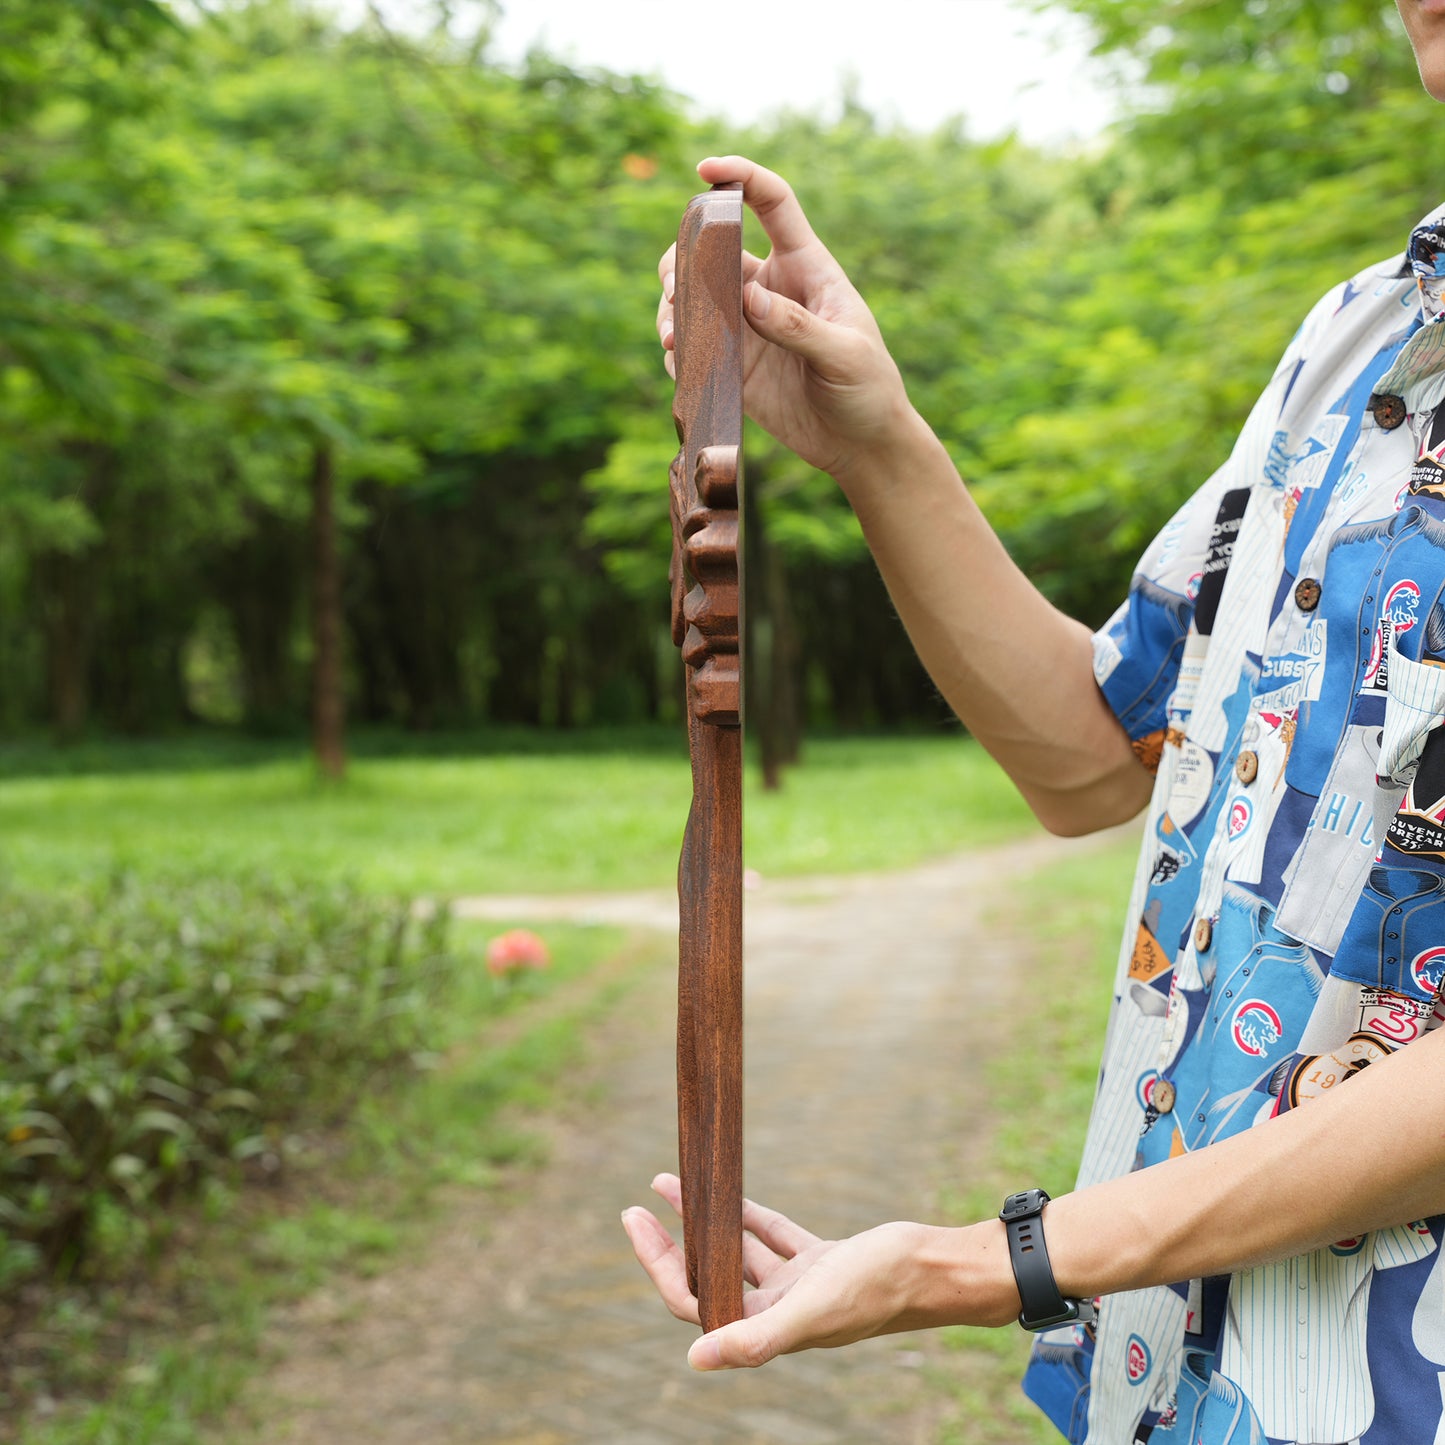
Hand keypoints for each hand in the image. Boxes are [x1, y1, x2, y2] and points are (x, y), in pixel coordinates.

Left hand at [621, 1173, 1017, 1370]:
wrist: (932, 1267)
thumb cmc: (876, 1288)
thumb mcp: (812, 1310)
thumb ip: (756, 1337)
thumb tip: (693, 1357)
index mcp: (768, 1329)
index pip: (693, 1301)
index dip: (659, 1264)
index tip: (636, 1220)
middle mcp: (777, 1311)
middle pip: (707, 1276)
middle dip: (672, 1241)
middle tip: (639, 1205)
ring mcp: (798, 1287)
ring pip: (736, 1251)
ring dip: (706, 1219)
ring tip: (674, 1180)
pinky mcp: (820, 1262)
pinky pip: (772, 1235)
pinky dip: (749, 1215)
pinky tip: (729, 1191)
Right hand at [656, 156, 916, 483]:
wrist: (862, 445)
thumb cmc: (868, 388)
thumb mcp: (845, 354)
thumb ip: (797, 325)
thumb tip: (746, 297)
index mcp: (805, 267)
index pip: (772, 203)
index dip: (741, 177)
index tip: (706, 170)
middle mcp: (770, 289)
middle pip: (712, 249)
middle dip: (682, 258)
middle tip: (673, 290)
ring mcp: (748, 328)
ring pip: (692, 298)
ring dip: (672, 309)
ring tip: (673, 339)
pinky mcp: (734, 367)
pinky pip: (693, 348)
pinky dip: (678, 352)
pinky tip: (681, 367)